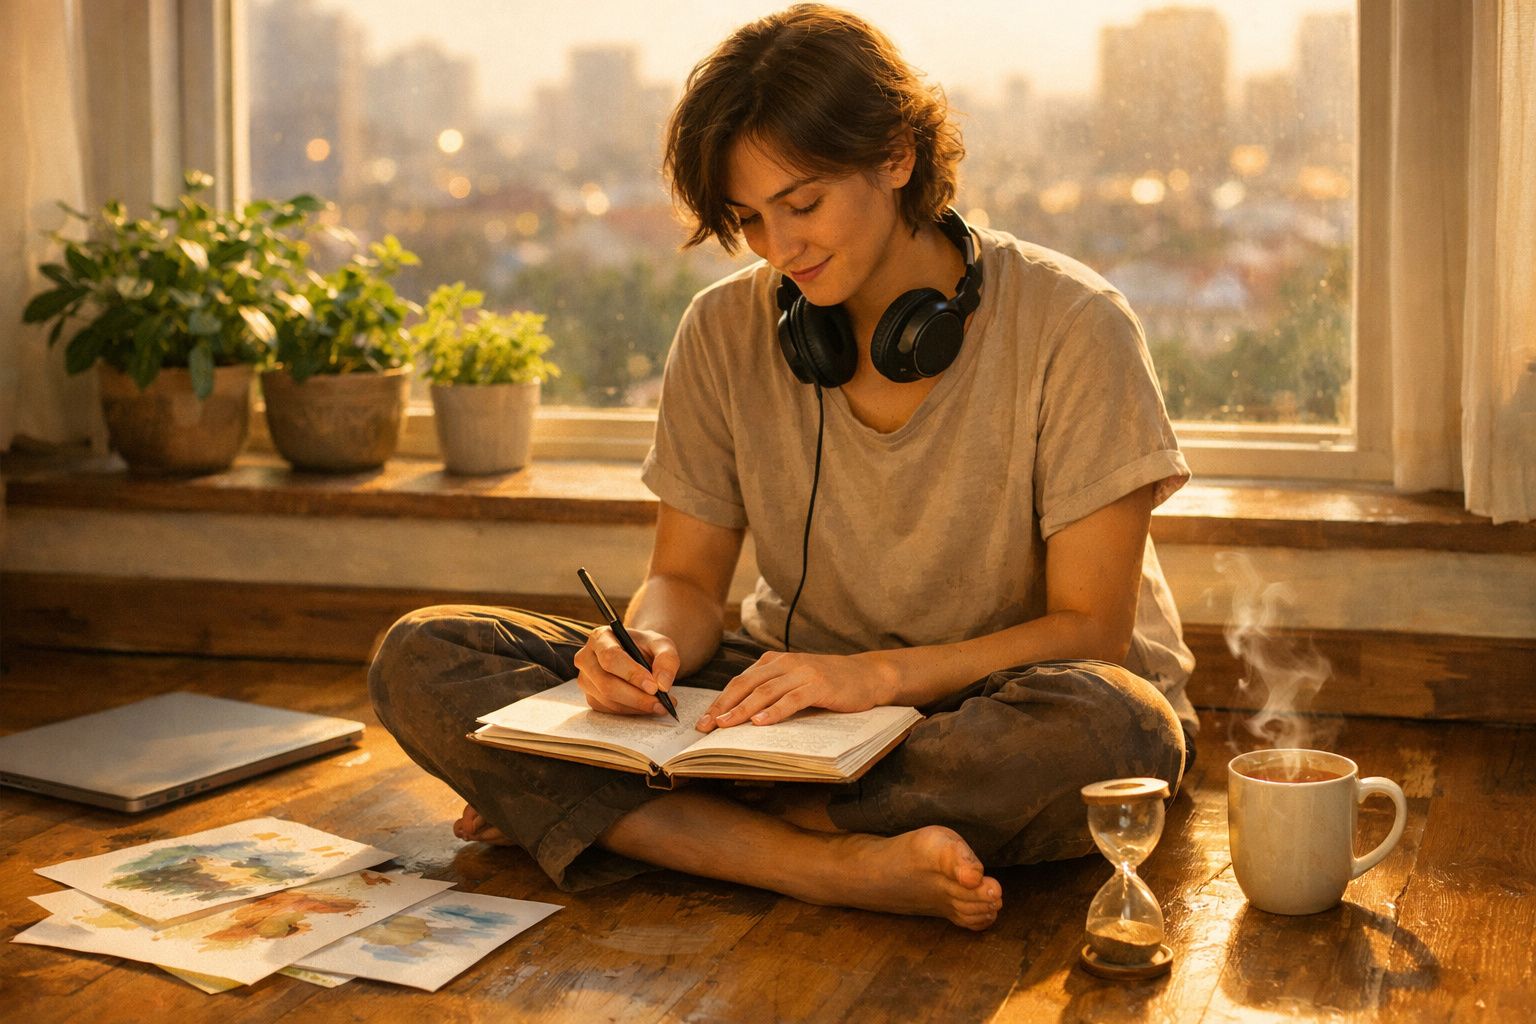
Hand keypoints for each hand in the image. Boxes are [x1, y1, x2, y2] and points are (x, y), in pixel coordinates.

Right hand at [572, 625, 679, 715]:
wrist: (638, 656)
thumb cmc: (647, 647)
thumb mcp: (662, 645)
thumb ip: (667, 659)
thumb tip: (662, 685)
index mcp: (600, 637)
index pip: (611, 657)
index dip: (632, 674)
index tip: (654, 687)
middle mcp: (586, 658)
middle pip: (606, 683)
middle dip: (637, 697)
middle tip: (661, 703)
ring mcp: (586, 680)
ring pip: (608, 700)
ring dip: (637, 706)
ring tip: (661, 704)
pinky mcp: (591, 697)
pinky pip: (610, 710)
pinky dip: (632, 711)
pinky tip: (646, 706)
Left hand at [697, 651, 893, 730]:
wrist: (866, 675)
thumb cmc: (828, 683)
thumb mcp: (794, 682)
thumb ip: (770, 692)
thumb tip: (738, 717)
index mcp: (774, 663)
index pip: (739, 682)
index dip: (719, 702)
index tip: (702, 722)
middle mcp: (784, 663)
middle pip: (746, 685)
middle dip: (723, 707)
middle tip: (706, 727)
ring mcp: (802, 673)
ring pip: (765, 691)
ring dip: (743, 710)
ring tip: (726, 725)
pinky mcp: (819, 685)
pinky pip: (792, 699)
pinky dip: (775, 711)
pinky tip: (761, 723)